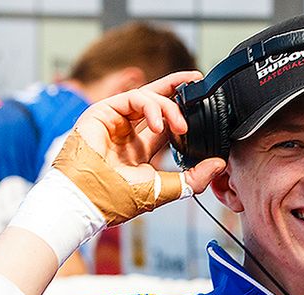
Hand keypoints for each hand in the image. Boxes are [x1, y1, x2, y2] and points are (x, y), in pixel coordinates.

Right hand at [62, 71, 226, 223]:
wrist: (85, 202)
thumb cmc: (113, 200)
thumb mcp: (162, 189)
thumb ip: (191, 179)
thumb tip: (218, 165)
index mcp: (139, 150)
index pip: (165, 124)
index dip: (182, 113)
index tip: (204, 105)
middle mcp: (127, 133)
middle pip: (156, 101)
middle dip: (178, 88)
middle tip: (198, 83)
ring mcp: (114, 121)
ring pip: (148, 97)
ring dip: (170, 108)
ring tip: (181, 127)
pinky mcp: (102, 112)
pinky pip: (133, 97)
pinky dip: (152, 106)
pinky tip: (159, 124)